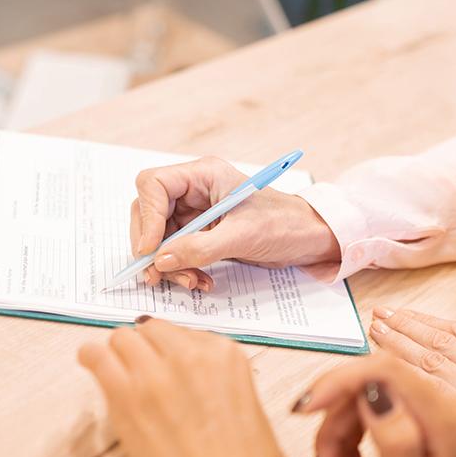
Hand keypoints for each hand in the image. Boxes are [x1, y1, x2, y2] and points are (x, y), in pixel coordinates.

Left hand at [79, 318, 296, 456]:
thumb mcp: (248, 407)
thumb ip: (217, 381)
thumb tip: (191, 380)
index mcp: (225, 354)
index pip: (184, 332)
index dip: (172, 350)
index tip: (168, 366)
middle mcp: (189, 353)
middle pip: (150, 329)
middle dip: (145, 347)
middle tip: (142, 372)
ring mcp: (154, 373)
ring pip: (122, 337)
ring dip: (119, 353)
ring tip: (117, 372)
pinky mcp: (125, 396)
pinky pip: (96, 356)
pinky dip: (91, 358)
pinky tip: (90, 364)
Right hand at [130, 156, 339, 290]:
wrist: (308, 239)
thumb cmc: (284, 225)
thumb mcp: (242, 236)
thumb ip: (199, 248)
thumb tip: (160, 260)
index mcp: (203, 175)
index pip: (153, 185)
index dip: (146, 217)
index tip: (149, 250)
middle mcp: (193, 190)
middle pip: (148, 213)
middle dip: (152, 247)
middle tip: (157, 275)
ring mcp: (194, 213)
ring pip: (159, 238)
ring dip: (168, 264)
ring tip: (190, 281)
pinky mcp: (199, 234)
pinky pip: (175, 252)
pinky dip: (181, 270)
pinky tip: (199, 280)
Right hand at [293, 354, 455, 456]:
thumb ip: (395, 441)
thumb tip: (374, 393)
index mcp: (444, 419)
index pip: (383, 371)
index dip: (338, 381)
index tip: (305, 408)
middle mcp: (438, 404)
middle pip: (363, 384)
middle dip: (333, 423)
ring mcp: (422, 408)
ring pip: (355, 398)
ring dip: (333, 437)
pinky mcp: (407, 414)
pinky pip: (358, 410)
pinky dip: (342, 439)